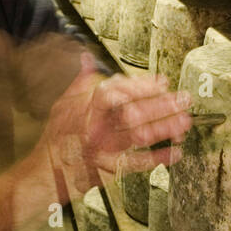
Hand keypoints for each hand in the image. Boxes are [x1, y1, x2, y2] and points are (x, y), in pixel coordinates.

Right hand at [32, 53, 192, 202]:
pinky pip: (137, 163)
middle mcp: (92, 127)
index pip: (116, 91)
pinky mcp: (107, 169)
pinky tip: (175, 152)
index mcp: (84, 107)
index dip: (141, 86)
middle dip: (161, 105)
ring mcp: (100, 149)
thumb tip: (86, 59)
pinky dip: (158, 158)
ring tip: (185, 122)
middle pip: (131, 112)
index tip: (163, 83)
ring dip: (164, 128)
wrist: (45, 172)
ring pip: (137, 136)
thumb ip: (80, 82)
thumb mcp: (63, 104)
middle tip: (184, 101)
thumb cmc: (57, 137)